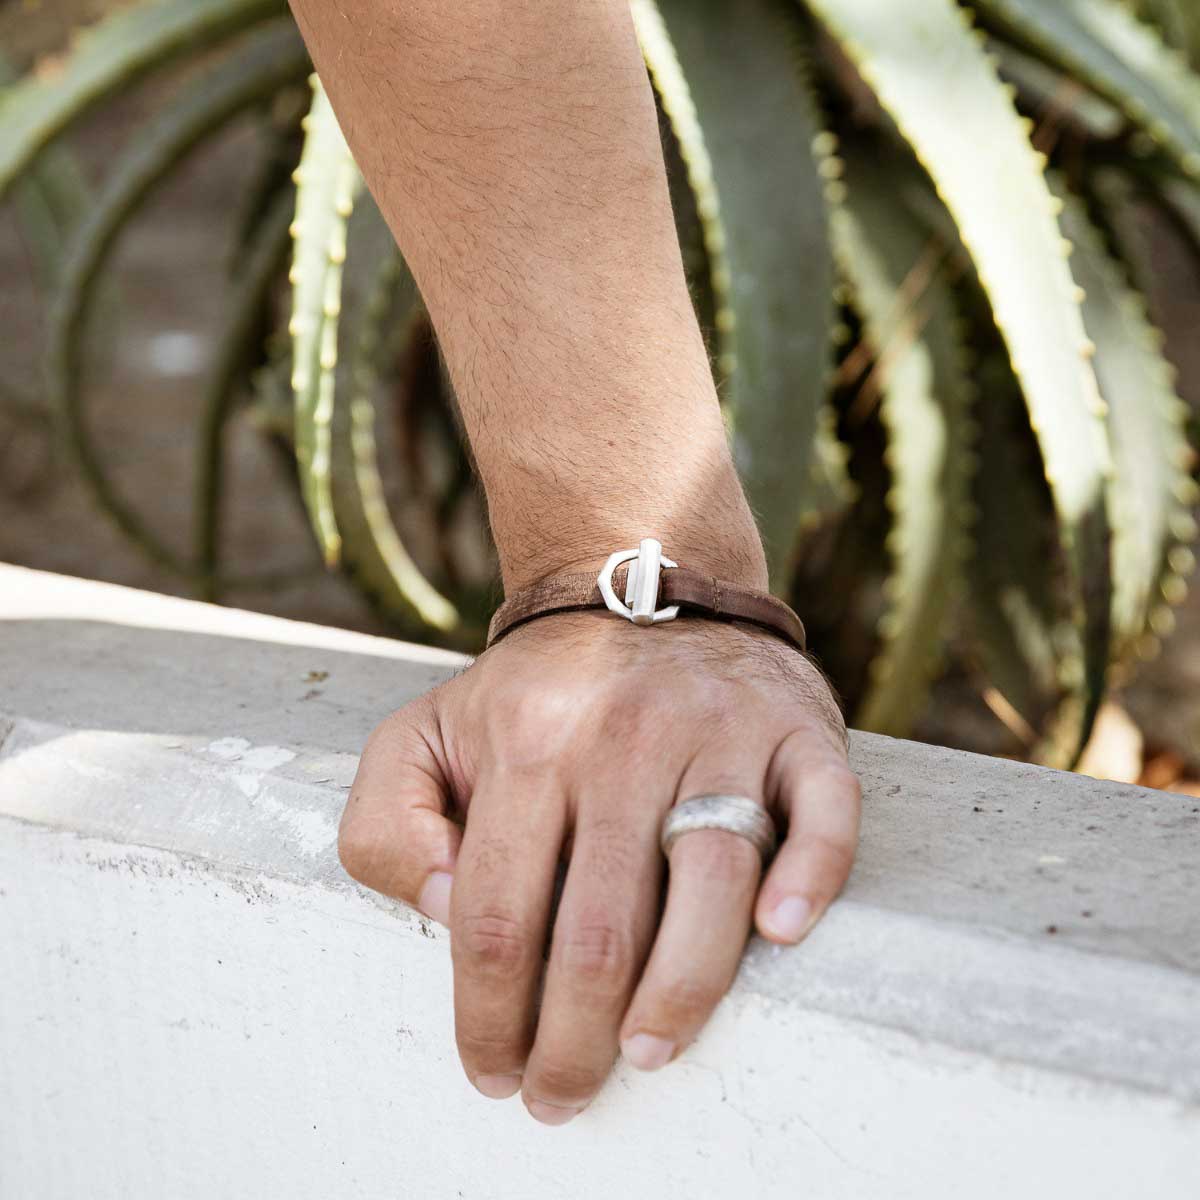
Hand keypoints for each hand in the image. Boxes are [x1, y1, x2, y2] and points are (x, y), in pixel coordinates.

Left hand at [339, 610, 860, 1124]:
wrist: (640, 585)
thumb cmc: (530, 693)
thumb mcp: (420, 736)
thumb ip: (389, 825)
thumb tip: (448, 914)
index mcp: (526, 742)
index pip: (495, 917)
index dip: (488, 1018)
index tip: (494, 1073)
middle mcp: (623, 736)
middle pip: (599, 928)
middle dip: (574, 1043)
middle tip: (564, 1094)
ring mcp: (718, 732)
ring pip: (711, 883)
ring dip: (680, 996)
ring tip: (648, 1054)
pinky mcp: (796, 732)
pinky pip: (823, 809)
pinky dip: (812, 875)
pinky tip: (782, 931)